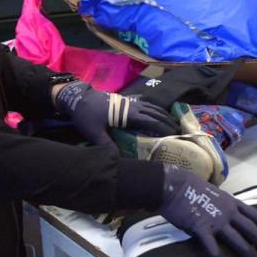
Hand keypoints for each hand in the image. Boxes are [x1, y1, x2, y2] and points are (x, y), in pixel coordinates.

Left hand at [55, 82, 177, 145]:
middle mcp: (131, 106)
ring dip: (162, 113)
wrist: (77, 97)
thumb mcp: (94, 132)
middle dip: (168, 121)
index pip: (151, 121)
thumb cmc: (86, 115)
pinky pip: (144, 103)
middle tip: (179, 130)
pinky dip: (153, 108)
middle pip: (155, 112)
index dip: (164, 127)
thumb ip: (106, 145)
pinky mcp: (124, 100)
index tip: (174, 134)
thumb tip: (119, 158)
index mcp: (126, 114)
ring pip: (151, 106)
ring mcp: (128, 101)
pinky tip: (156, 112)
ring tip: (172, 121)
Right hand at [158, 166, 256, 256]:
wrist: (174, 186)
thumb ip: (224, 206)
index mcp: (232, 202)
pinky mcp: (201, 228)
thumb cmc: (191, 188)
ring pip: (238, 240)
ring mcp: (216, 220)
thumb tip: (230, 215)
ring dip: (250, 254)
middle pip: (252, 230)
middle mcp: (228, 212)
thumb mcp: (215, 193)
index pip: (256, 216)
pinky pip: (212, 246)